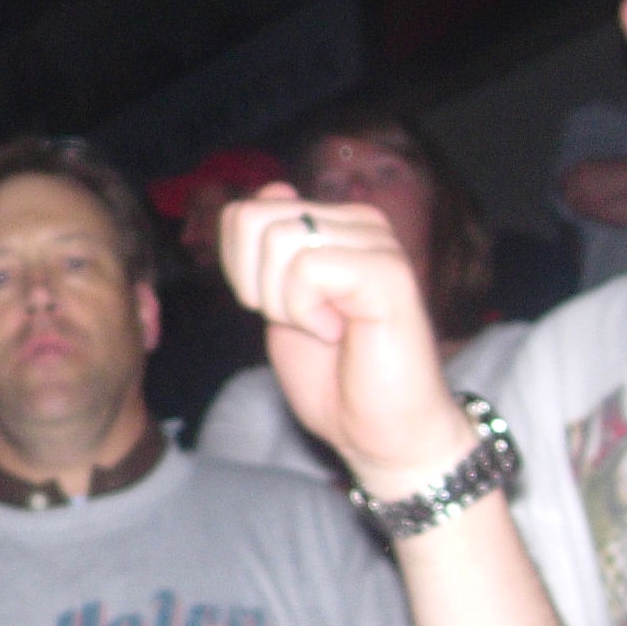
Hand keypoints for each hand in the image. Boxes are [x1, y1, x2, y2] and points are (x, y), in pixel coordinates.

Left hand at [218, 183, 473, 498]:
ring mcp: (377, 243)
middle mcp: (359, 223)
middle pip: (252, 220)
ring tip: (325, 328)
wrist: (380, 433)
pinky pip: (308, 268)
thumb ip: (268, 255)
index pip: (244, 213)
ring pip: (277, 242)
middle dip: (256, 286)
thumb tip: (269, 192)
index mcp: (333, 226)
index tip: (278, 310)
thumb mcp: (280, 307)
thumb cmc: (334, 379)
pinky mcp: (388, 272)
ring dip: (285, 303)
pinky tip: (338, 332)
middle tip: (303, 322)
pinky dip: (306, 312)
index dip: (237, 272)